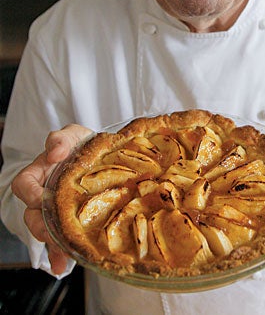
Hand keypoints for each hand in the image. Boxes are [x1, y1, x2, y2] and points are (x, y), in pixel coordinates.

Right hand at [11, 124, 91, 273]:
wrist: (105, 155)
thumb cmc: (82, 144)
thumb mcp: (72, 134)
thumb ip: (60, 139)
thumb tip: (53, 152)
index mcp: (39, 173)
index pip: (23, 185)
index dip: (29, 193)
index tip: (41, 198)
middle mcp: (44, 194)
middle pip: (32, 216)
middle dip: (41, 227)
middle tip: (53, 235)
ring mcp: (56, 210)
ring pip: (45, 231)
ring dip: (52, 244)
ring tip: (63, 252)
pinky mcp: (71, 222)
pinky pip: (61, 243)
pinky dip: (60, 256)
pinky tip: (62, 266)